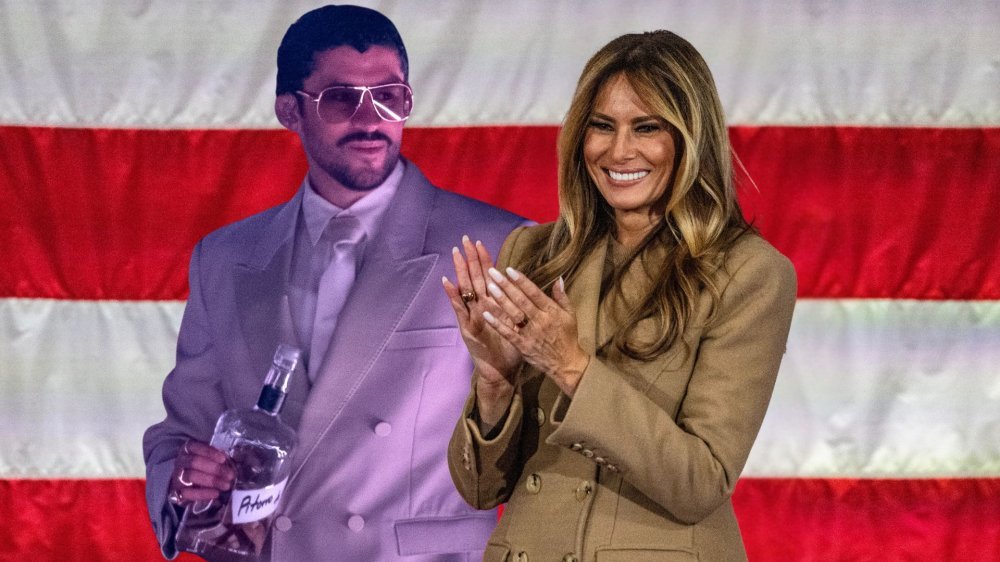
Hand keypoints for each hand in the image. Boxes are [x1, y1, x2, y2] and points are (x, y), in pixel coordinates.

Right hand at [166, 439, 234, 506]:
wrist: (185, 484)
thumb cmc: (202, 467)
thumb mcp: (208, 459)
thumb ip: (217, 458)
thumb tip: (232, 462)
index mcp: (187, 449)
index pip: (196, 447)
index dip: (210, 453)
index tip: (223, 459)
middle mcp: (180, 461)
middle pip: (195, 462)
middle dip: (215, 469)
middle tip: (230, 475)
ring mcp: (177, 476)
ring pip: (192, 476)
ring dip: (212, 480)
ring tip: (226, 485)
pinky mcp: (176, 491)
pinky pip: (188, 492)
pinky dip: (203, 493)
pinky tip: (216, 493)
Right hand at [442, 236, 522, 422]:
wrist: (501, 372)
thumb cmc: (511, 349)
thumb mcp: (518, 324)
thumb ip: (520, 306)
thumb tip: (528, 289)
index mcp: (493, 305)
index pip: (488, 277)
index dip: (484, 260)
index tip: (481, 243)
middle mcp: (479, 308)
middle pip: (474, 278)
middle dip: (470, 259)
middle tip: (464, 239)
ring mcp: (471, 316)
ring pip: (465, 289)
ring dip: (460, 271)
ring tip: (455, 254)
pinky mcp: (467, 327)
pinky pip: (459, 309)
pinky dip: (453, 295)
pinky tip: (447, 281)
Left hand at [481, 268, 589, 396]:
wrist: (567, 363)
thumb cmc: (568, 337)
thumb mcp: (570, 315)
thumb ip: (562, 296)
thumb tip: (558, 278)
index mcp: (551, 311)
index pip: (534, 292)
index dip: (521, 280)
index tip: (509, 269)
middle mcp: (540, 320)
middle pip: (521, 300)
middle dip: (506, 285)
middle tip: (492, 272)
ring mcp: (530, 334)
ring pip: (513, 314)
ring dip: (500, 300)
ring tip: (489, 286)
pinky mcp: (523, 346)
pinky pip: (508, 333)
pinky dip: (497, 324)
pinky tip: (486, 313)